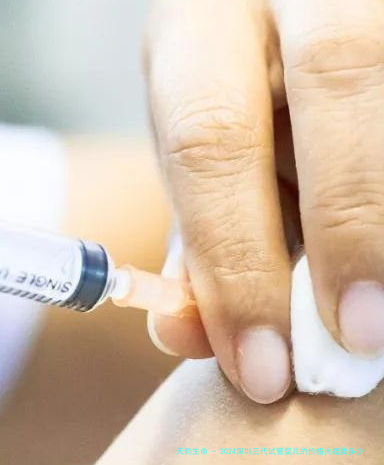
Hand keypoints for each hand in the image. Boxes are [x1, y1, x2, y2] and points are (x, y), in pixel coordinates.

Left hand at [145, 0, 383, 403]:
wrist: (280, 16)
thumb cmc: (231, 98)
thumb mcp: (199, 151)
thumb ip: (196, 234)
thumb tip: (182, 333)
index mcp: (198, 22)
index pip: (209, 138)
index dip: (236, 260)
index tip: (261, 368)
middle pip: (338, 76)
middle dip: (352, 223)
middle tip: (361, 340)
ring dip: (383, 205)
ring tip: (376, 297)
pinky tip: (376, 232)